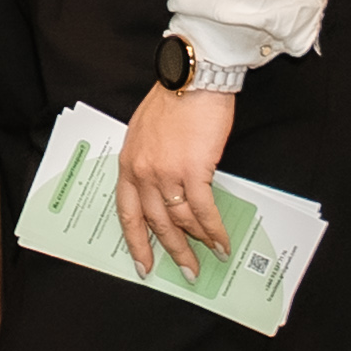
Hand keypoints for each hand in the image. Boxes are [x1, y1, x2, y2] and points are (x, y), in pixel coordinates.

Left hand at [111, 83, 235, 274]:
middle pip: (155, 223)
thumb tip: (165, 190)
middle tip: (187, 271)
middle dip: (172, 251)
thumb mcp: (145, 134)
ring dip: (199, 243)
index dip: (136, 242)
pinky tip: (223, 241)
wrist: (192, 79)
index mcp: (128, 164)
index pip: (127, 213)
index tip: (143, 264)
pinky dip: (214, 230)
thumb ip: (149, 163)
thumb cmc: (173, 100)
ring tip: (212, 256)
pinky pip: (203, 210)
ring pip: (181, 220)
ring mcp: (165, 173)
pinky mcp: (193, 170)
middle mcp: (142, 172)